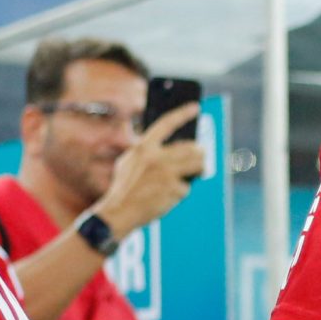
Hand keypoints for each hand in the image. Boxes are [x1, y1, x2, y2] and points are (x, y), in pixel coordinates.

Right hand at [93, 102, 205, 235]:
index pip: (166, 123)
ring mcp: (166, 173)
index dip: (182, 113)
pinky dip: (181, 194)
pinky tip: (169, 197)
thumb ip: (146, 151)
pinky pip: (186, 188)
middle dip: (200, 155)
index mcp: (144, 147)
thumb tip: (170, 145)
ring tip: (195, 175)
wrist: (118, 212)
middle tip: (201, 160)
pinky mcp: (173, 189)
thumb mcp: (129, 162)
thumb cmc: (124, 188)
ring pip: (198, 165)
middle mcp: (156, 157)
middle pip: (192, 149)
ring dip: (200, 171)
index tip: (196, 107)